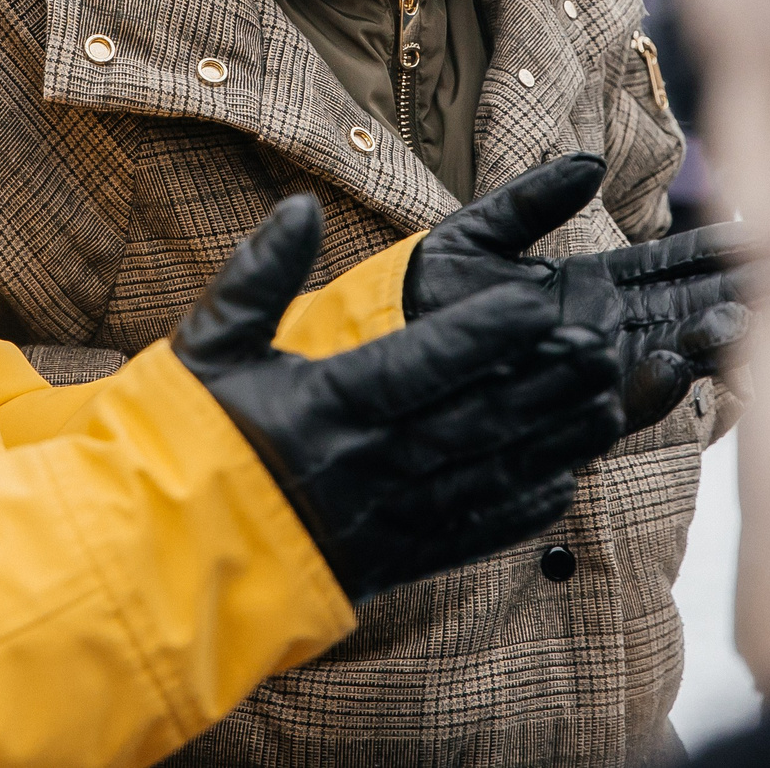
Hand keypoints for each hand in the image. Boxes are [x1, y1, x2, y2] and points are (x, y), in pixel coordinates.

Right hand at [174, 196, 625, 600]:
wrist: (162, 562)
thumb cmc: (188, 443)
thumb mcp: (206, 349)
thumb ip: (255, 277)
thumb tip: (296, 207)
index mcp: (323, 409)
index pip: (421, 364)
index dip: (485, 332)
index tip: (540, 301)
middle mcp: (366, 468)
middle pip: (476, 418)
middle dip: (545, 380)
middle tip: (603, 343)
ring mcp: (386, 522)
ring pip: (490, 475)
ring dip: (555, 438)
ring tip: (607, 400)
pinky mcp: (395, 562)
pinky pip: (474, 533)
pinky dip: (524, 505)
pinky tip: (565, 477)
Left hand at [406, 153, 749, 432]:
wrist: (380, 347)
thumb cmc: (427, 294)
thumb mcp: (477, 233)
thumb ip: (532, 199)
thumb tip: (591, 165)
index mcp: (593, 285)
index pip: (673, 265)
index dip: (718, 253)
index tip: (768, 237)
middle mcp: (605, 331)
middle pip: (689, 311)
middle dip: (736, 297)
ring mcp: (591, 373)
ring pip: (671, 356)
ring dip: (707, 341)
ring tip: (738, 320)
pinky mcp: (568, 410)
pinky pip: (624, 402)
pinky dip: (654, 384)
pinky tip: (676, 362)